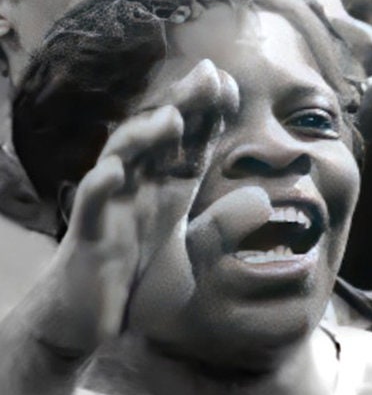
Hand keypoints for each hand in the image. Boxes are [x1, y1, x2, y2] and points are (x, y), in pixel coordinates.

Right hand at [10, 62, 235, 366]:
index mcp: (163, 190)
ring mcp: (110, 207)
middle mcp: (136, 189)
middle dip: (182, 105)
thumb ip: (222, 229)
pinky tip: (113, 172)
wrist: (85, 318)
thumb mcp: (187, 254)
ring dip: (143, 136)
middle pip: (157, 139)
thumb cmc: (132, 279)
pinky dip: (100, 186)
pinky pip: (90, 205)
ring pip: (121, 160)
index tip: (230, 82)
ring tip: (171, 117)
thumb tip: (263, 200)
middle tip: (209, 75)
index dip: (206, 113)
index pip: (187, 142)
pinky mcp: (88, 236)